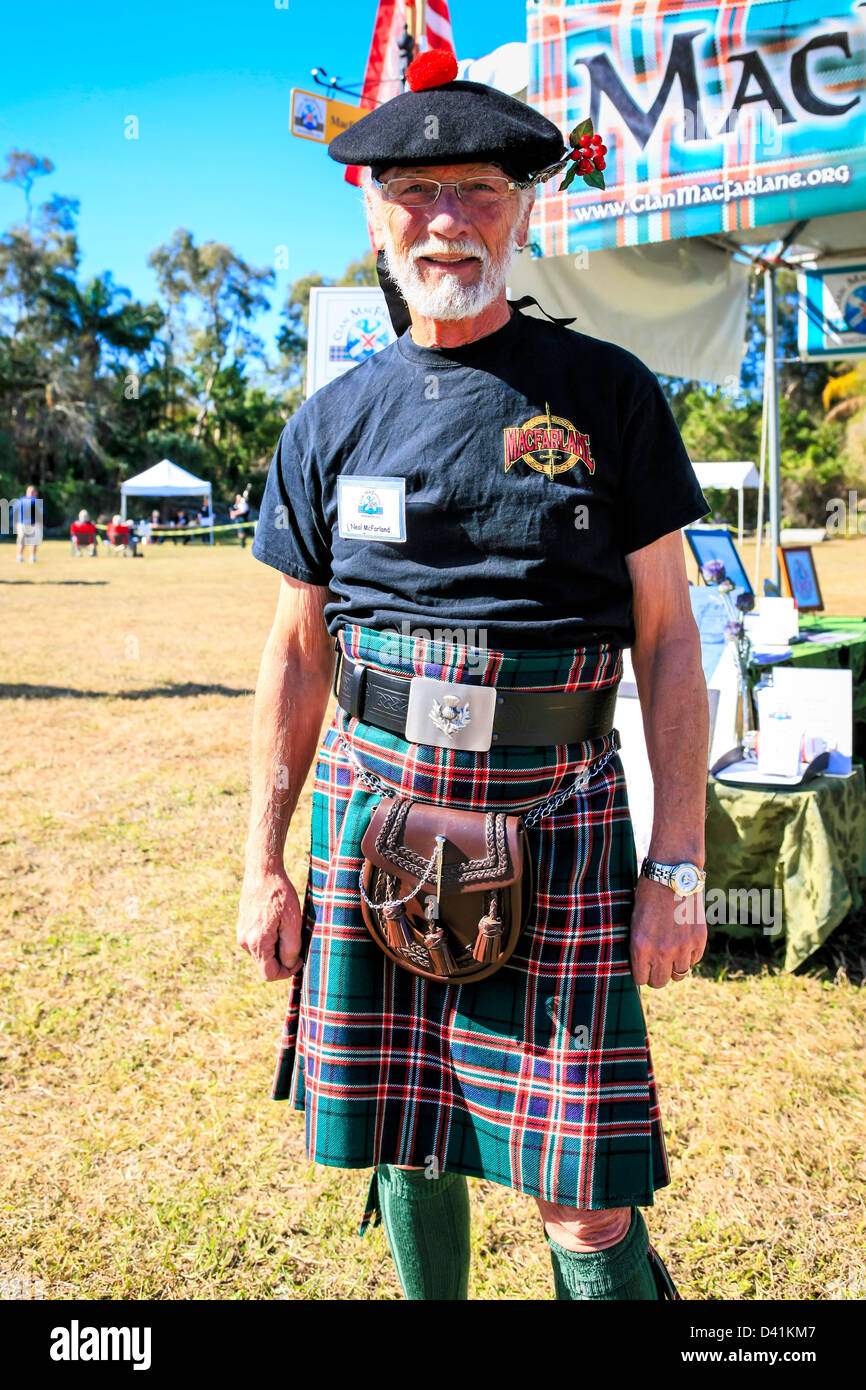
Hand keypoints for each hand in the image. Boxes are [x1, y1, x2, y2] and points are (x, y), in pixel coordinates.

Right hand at [236, 863, 303, 981]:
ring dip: (277, 948)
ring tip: (287, 926)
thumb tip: (288, 965)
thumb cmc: (280, 894)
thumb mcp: (293, 922)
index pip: (269, 974)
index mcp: (257, 942)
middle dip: (282, 959)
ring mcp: (242, 934)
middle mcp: (245, 942)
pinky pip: (258, 943)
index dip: (287, 972)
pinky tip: (278, 921)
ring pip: (263, 954)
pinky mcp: (243, 927)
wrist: (263, 872)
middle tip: (295, 938)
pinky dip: (270, 939)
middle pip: (266, 965)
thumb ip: (291, 948)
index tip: (299, 959)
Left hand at [629, 876, 705, 987]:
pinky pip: (693, 961)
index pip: (641, 980)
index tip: (642, 967)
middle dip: (656, 974)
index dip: (641, 973)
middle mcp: (662, 952)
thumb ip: (639, 946)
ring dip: (674, 966)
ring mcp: (683, 948)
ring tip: (670, 951)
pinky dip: (689, 955)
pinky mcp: (699, 941)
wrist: (672, 875)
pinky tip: (682, 940)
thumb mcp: (635, 922)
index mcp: (641, 947)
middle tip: (656, 963)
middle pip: (660, 982)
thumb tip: (641, 966)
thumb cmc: (647, 895)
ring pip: (679, 974)